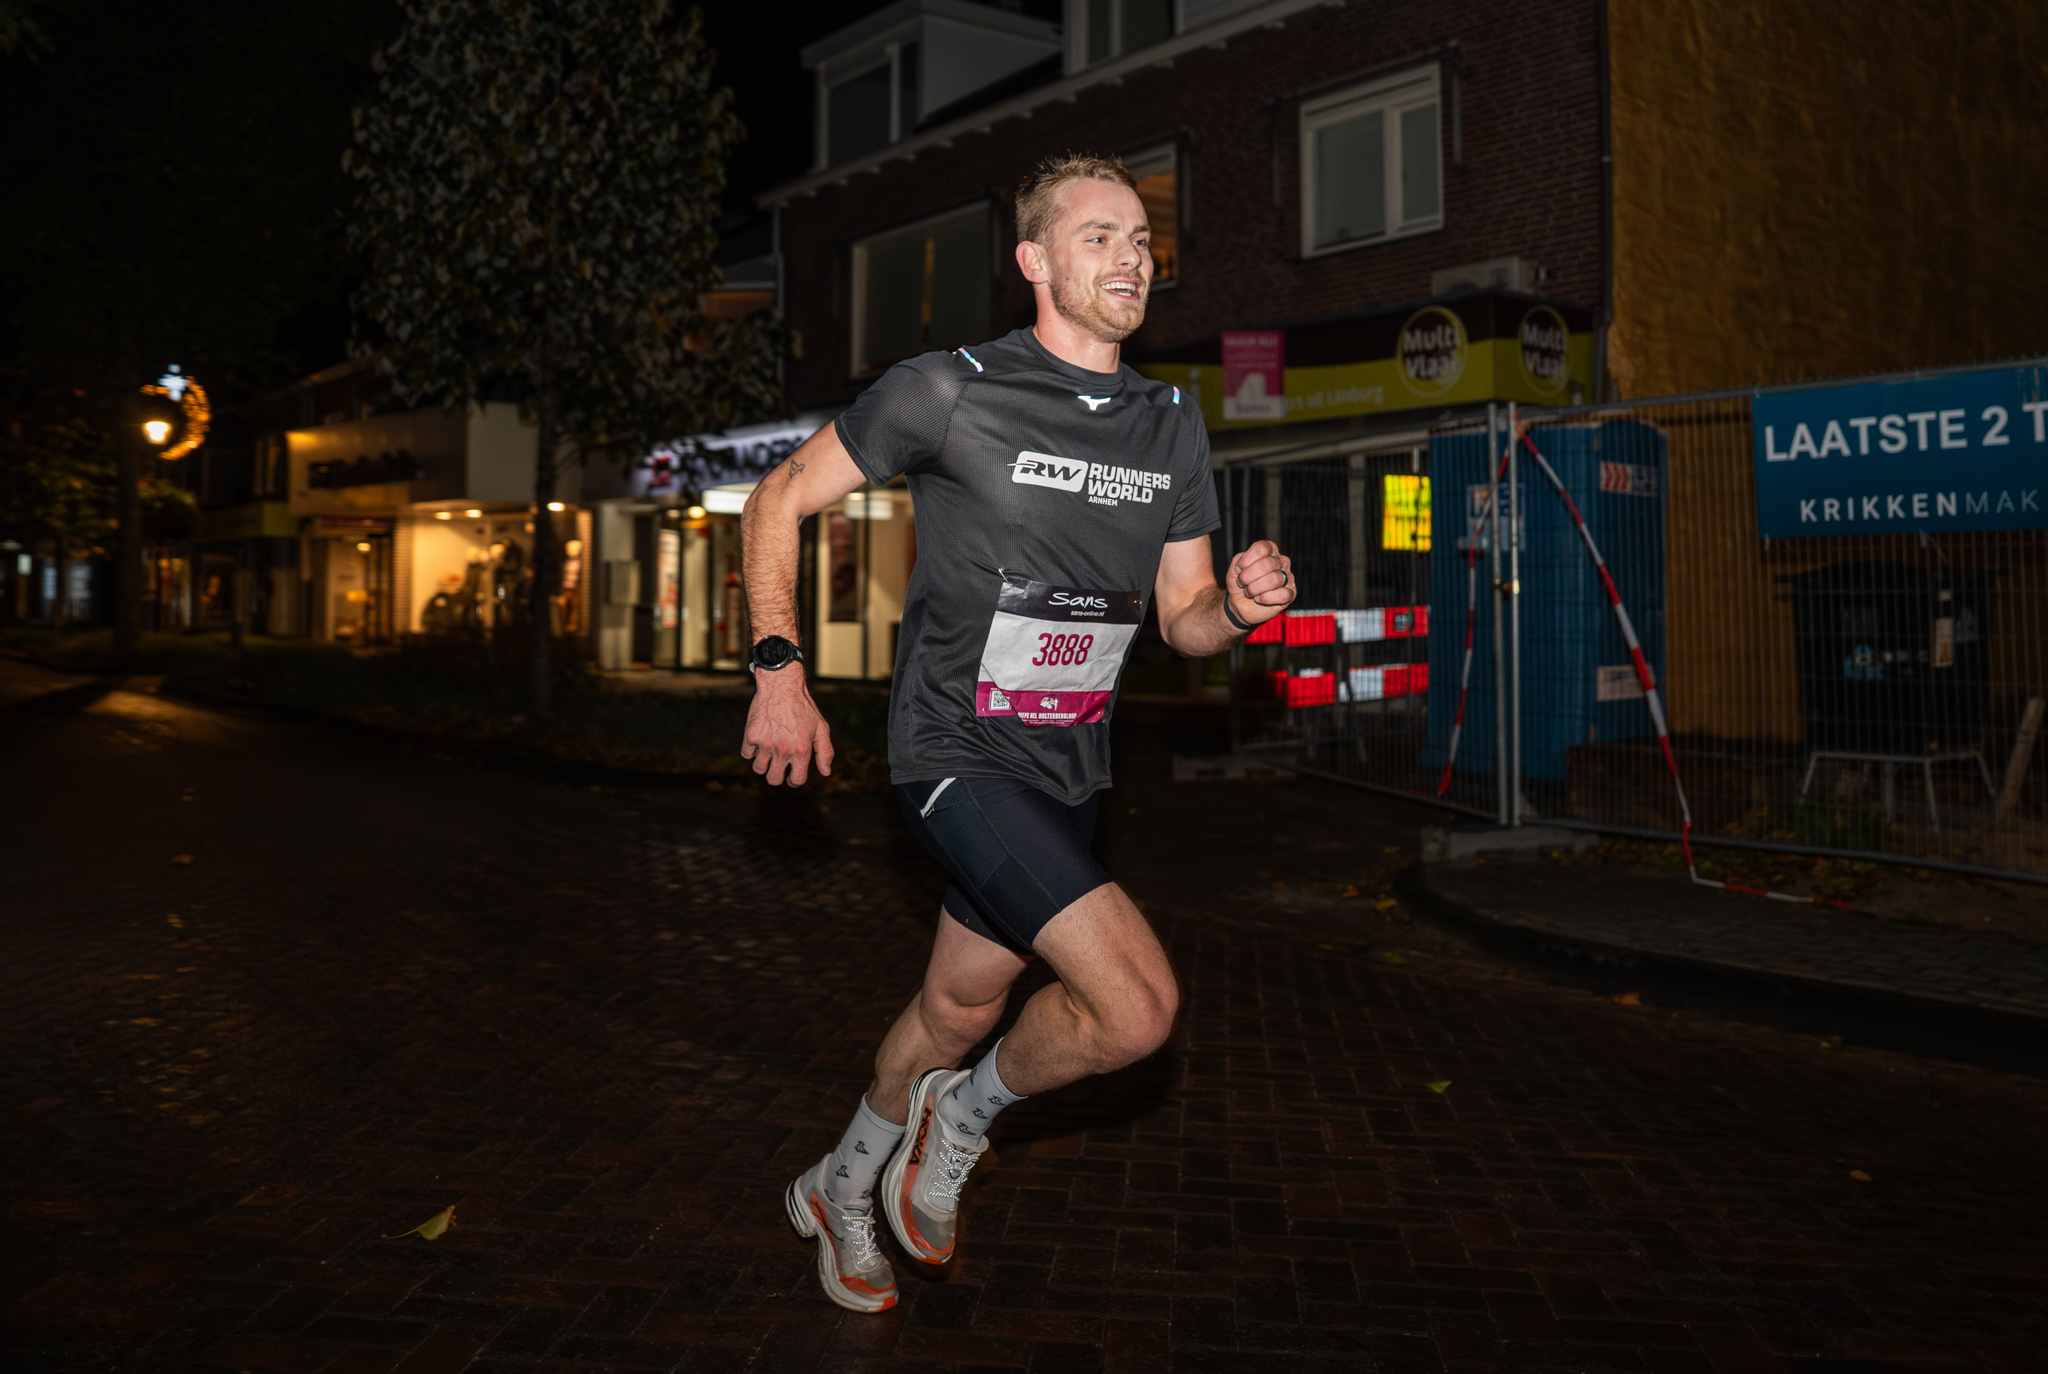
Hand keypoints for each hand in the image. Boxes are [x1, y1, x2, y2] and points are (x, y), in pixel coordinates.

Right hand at [741, 667, 834, 785]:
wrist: (781, 685)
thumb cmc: (803, 706)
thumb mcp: (821, 727)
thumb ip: (825, 751)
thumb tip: (825, 772)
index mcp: (801, 750)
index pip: (796, 780)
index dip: (795, 781)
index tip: (792, 777)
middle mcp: (783, 750)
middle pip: (774, 779)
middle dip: (777, 776)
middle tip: (779, 767)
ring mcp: (765, 743)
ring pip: (758, 769)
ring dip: (764, 764)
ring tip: (769, 753)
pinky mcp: (750, 735)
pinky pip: (746, 754)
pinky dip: (751, 751)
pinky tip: (759, 742)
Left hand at [1226, 539, 1294, 624]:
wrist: (1241, 605)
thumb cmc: (1240, 585)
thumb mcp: (1233, 570)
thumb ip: (1238, 561)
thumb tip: (1247, 566)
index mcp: (1269, 549)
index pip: (1261, 548)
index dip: (1245, 561)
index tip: (1238, 570)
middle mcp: (1281, 560)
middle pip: (1267, 564)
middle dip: (1248, 577)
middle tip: (1242, 584)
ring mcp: (1288, 577)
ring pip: (1274, 579)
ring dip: (1255, 589)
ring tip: (1250, 592)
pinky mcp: (1291, 593)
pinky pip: (1282, 595)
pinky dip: (1266, 599)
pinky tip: (1260, 599)